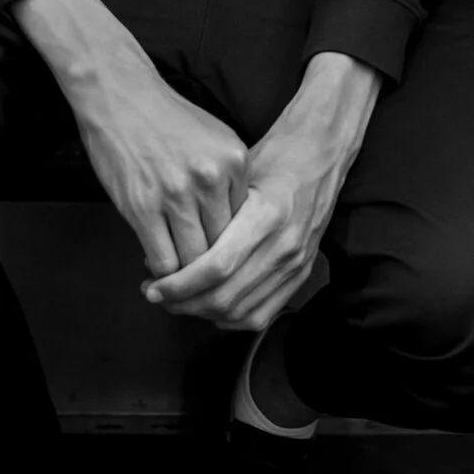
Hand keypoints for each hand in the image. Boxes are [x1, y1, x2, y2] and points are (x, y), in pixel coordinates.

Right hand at [13, 0, 248, 277]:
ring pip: (195, 260)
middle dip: (214, 268)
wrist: (119, 94)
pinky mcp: (142, 206)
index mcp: (234, 160)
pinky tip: (156, 268)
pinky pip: (162, 259)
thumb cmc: (165, 117)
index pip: (246, 223)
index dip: (235, 246)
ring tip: (182, 280)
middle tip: (205, 280)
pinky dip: (162, 272)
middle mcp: (211, 178)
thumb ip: (229, 178)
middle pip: (224, 245)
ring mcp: (176, 193)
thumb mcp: (215, 137)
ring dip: (188, 276)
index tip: (224, 257)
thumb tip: (235, 224)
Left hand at [145, 53, 382, 329]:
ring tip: (178, 301)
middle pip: (226, 297)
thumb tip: (163, 252)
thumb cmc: (273, 157)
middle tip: (156, 294)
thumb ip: (204, 217)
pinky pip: (262, 314)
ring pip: (241, 312)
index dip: (179, 284)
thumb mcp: (235, 176)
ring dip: (203, 313)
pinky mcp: (302, 273)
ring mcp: (297, 263)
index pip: (216, 267)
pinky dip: (231, 318)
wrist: (321, 155)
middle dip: (183, 303)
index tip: (152, 285)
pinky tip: (209, 307)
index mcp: (267, 215)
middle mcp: (286, 245)